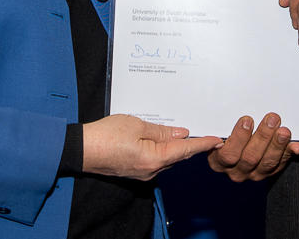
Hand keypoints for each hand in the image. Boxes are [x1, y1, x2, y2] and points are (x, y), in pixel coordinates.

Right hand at [82, 114, 220, 180]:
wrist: (81, 149)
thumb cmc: (105, 135)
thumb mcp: (136, 125)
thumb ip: (161, 130)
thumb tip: (182, 133)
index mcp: (153, 159)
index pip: (185, 150)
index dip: (202, 144)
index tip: (217, 139)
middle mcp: (150, 170)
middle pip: (177, 156)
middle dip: (191, 145)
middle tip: (206, 132)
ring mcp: (142, 172)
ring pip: (167, 158)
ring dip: (177, 147)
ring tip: (188, 132)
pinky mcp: (134, 170)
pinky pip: (156, 160)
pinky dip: (164, 150)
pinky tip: (165, 139)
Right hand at [208, 113, 298, 181]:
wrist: (235, 147)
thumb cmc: (224, 137)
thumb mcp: (220, 131)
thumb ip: (224, 127)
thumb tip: (239, 120)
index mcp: (219, 161)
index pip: (228, 154)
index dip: (239, 137)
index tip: (247, 120)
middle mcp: (236, 170)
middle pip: (250, 157)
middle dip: (263, 136)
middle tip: (272, 119)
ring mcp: (253, 173)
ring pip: (267, 163)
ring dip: (277, 145)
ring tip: (284, 131)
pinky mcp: (268, 172)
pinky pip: (280, 164)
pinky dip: (289, 154)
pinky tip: (296, 146)